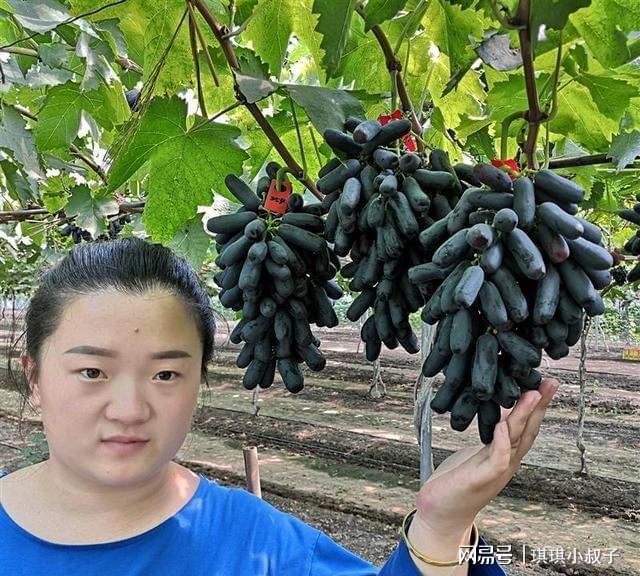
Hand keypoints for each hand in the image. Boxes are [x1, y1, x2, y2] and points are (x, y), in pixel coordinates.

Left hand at [406, 378, 558, 572]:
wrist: (440, 513)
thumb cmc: (457, 481)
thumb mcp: (476, 452)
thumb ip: (489, 437)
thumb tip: (495, 416)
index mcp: (505, 454)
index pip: (525, 426)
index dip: (536, 405)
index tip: (542, 382)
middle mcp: (506, 462)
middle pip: (528, 430)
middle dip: (539, 405)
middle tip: (549, 382)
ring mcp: (496, 471)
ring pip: (516, 440)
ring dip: (524, 417)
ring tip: (532, 394)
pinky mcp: (480, 479)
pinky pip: (497, 459)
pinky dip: (502, 442)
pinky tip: (504, 425)